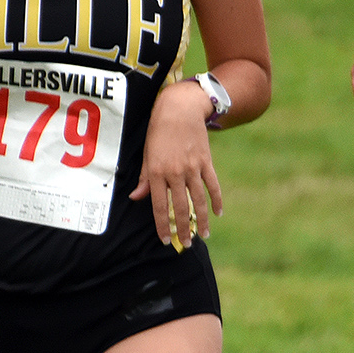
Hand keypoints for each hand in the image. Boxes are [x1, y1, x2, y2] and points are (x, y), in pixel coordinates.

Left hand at [128, 79, 220, 248]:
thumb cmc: (158, 131)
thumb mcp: (147, 154)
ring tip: (205, 234)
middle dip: (183, 228)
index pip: (159, 206)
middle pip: (181, 207)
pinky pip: (213, 185)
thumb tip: (136, 198)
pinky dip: (217, 200)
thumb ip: (144, 178)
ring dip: (202, 219)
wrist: (180, 109)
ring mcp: (192, 167)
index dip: (162, 225)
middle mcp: (175, 172)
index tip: (166, 241)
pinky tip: (218, 213)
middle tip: (187, 243)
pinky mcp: (206, 161)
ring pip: (198, 199)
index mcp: (157, 172)